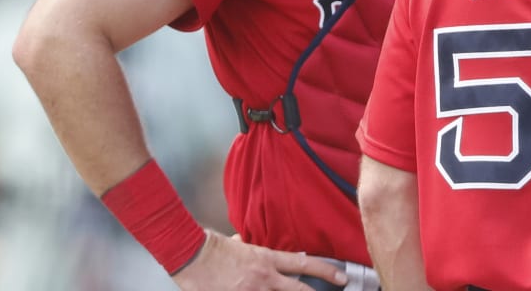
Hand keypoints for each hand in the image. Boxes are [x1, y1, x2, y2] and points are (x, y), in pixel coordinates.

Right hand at [171, 230, 347, 290]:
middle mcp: (263, 278)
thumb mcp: (236, 244)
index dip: (326, 271)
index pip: (304, 264)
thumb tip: (246, 244)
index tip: (341, 278)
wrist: (189, 253)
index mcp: (266, 260)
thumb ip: (247, 247)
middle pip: (298, 290)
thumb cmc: (209, 246)